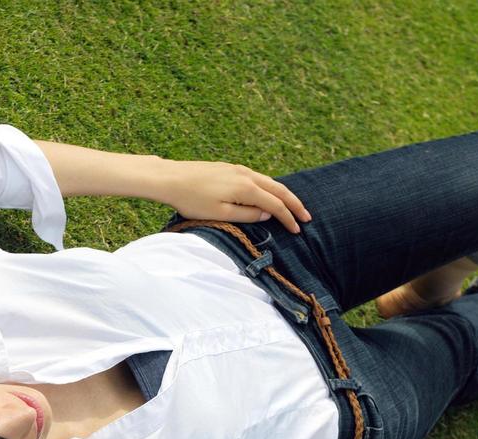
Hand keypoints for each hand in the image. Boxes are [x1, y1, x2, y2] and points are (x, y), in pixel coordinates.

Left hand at [159, 160, 311, 232]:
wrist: (171, 178)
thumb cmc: (192, 200)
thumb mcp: (220, 214)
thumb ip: (246, 215)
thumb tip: (266, 215)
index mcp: (246, 188)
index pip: (275, 205)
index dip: (288, 218)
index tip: (298, 230)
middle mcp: (246, 175)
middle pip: (279, 189)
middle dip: (294, 204)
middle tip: (307, 217)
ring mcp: (239, 169)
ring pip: (269, 181)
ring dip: (284, 194)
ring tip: (294, 206)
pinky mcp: (230, 168)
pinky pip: (258, 178)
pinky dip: (270, 187)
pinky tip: (270, 194)